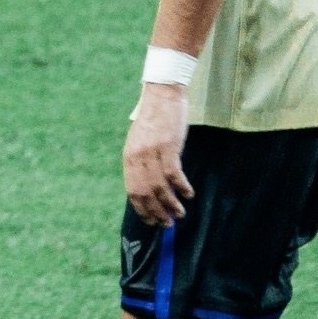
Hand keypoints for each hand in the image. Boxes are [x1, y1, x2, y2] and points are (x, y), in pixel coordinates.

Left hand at [123, 84, 193, 225]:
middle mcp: (137, 157)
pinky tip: (189, 194)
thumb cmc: (154, 118)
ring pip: (160, 187)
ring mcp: (152, 152)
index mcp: (128, 157)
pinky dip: (182, 187)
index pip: (132, 191)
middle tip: (167, 224)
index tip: (151, 221)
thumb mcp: (139, 141)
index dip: (142, 209)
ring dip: (171, 204)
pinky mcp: (168, 146)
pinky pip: (174, 174)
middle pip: (145, 193)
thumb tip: (148, 186)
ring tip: (180, 214)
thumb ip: (141, 161)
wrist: (162, 94)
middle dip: (156, 212)